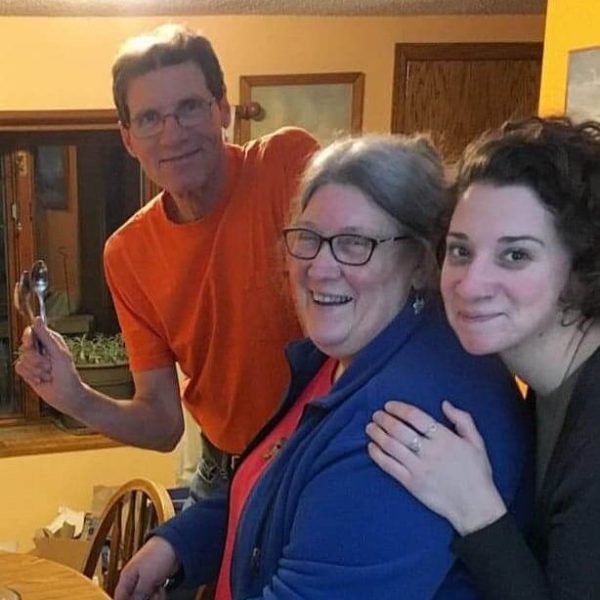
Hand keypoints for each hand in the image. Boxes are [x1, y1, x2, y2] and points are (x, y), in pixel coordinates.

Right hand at [14, 318, 84, 412]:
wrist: (65, 394)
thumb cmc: (67, 374)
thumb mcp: (58, 353)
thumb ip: (46, 336)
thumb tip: (37, 319)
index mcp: (50, 340)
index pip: (31, 331)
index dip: (29, 338)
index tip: (32, 345)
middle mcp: (41, 348)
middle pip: (24, 346)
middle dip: (35, 359)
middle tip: (48, 366)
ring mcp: (33, 360)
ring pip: (21, 358)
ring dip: (35, 370)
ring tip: (47, 374)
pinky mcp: (28, 371)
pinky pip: (19, 368)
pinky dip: (30, 375)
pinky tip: (40, 379)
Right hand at [114, 537, 180, 599]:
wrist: (175, 544)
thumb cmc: (158, 555)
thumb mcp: (146, 579)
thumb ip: (137, 594)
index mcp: (127, 576)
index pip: (119, 597)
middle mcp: (134, 577)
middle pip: (132, 598)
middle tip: (151, 597)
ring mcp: (145, 577)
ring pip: (143, 596)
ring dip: (151, 597)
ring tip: (158, 592)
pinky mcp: (155, 578)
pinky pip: (152, 592)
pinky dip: (156, 593)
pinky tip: (161, 590)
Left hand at [366, 400, 506, 535]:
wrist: (475, 507)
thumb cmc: (477, 473)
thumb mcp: (477, 442)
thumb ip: (462, 419)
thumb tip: (445, 403)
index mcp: (445, 439)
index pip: (416, 417)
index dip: (399, 408)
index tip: (389, 405)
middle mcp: (430, 452)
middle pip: (399, 430)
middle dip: (384, 419)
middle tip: (376, 415)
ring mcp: (419, 469)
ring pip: (391, 446)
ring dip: (377, 434)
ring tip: (370, 427)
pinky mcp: (411, 484)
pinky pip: (389, 466)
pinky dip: (377, 455)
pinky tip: (371, 447)